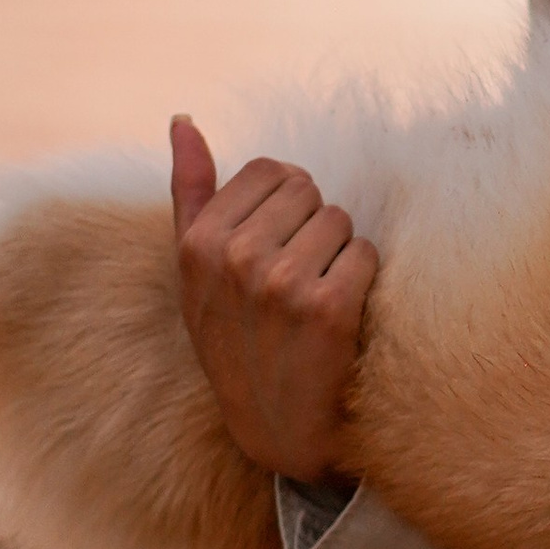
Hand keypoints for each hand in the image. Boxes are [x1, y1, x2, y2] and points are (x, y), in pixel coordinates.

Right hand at [170, 117, 375, 478]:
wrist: (277, 428)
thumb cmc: (237, 339)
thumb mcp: (196, 272)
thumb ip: (191, 191)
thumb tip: (183, 120)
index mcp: (199, 243)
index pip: (270, 170)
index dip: (285, 203)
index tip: (276, 245)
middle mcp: (235, 258)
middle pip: (309, 190)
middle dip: (312, 225)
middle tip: (297, 278)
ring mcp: (282, 283)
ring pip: (341, 219)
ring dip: (340, 252)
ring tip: (316, 297)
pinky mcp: (330, 307)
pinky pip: (367, 252)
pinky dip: (363, 277)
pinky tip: (342, 314)